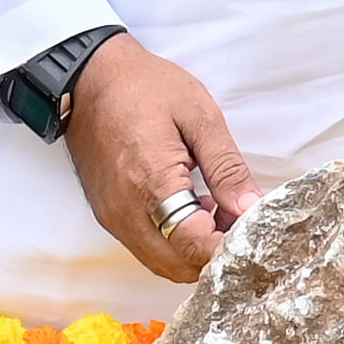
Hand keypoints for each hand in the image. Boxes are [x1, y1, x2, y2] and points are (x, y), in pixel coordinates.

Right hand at [64, 36, 256, 281]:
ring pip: (163, 263)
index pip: (196, 245)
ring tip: (217, 210)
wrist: (89, 77)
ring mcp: (113, 217)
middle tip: (238, 219)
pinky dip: (174, 241)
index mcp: (152, 184)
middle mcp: (127, 212)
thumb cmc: (144, 87)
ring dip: (195, 249)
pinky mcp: (108, 215)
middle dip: (215, 252)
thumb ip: (226, 167)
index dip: (231, 245)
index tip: (254, 228)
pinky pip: (147, 247)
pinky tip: (192, 208)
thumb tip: (251, 208)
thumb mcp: (198, 116)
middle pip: (180, 266)